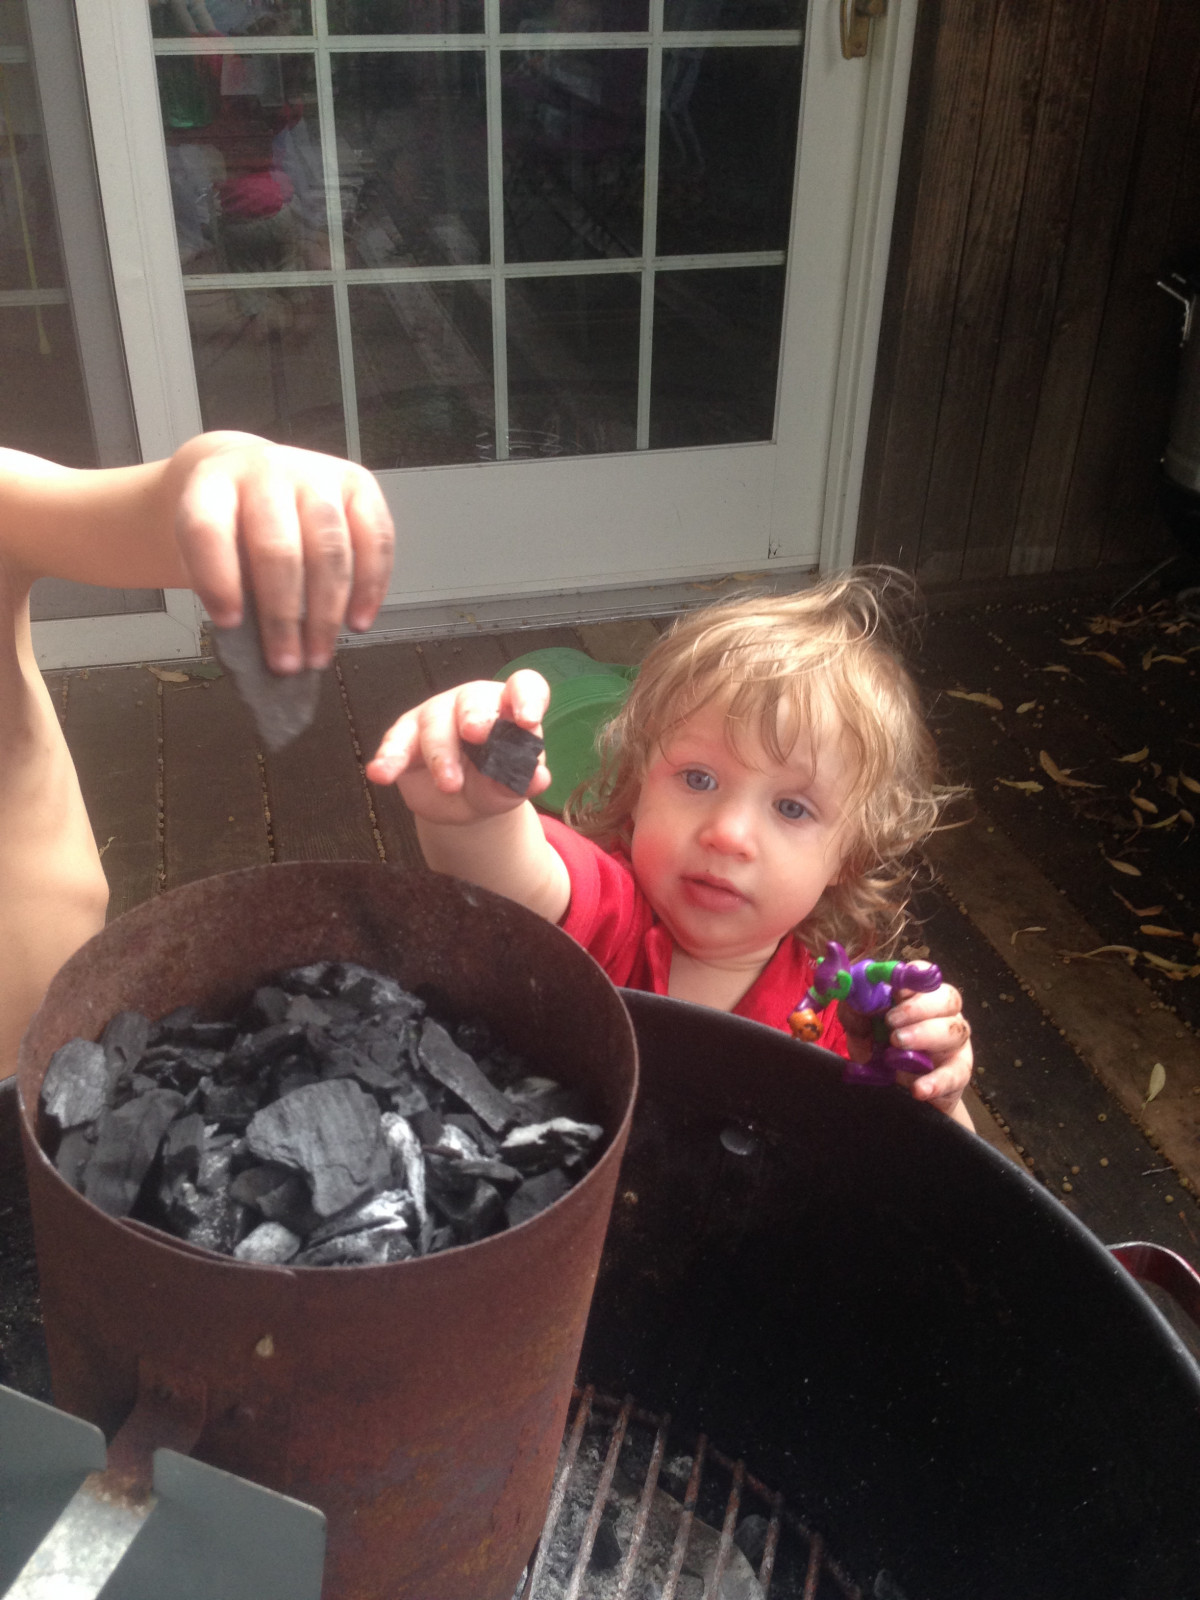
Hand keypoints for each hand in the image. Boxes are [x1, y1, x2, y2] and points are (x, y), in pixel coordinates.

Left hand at [171, 435, 393, 673]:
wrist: (251, 476)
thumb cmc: (230, 525)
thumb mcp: (203, 547)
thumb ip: (223, 584)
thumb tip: (257, 642)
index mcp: (212, 484)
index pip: (209, 530)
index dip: (218, 580)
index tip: (228, 625)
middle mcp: (265, 470)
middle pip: (277, 547)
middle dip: (282, 615)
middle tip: (285, 663)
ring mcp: (316, 473)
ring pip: (330, 548)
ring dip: (326, 611)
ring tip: (319, 654)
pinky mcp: (358, 483)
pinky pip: (375, 539)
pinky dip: (371, 587)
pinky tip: (358, 621)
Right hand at [365, 671, 551, 823]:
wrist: (460, 804)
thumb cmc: (491, 783)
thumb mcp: (509, 788)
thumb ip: (521, 783)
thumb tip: (538, 779)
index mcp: (508, 708)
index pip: (523, 687)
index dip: (526, 698)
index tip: (528, 720)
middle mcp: (472, 705)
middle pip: (473, 700)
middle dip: (475, 715)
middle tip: (477, 735)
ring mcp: (436, 716)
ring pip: (435, 722)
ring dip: (441, 754)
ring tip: (449, 785)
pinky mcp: (405, 737)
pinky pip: (396, 743)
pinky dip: (389, 758)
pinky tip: (381, 773)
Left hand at [842, 966, 973, 1123]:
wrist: (898, 1091)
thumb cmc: (881, 1049)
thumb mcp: (861, 1031)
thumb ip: (855, 1014)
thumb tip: (854, 998)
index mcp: (921, 995)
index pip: (925, 975)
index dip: (913, 977)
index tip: (894, 990)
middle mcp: (944, 1014)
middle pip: (948, 998)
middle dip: (918, 1007)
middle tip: (891, 1022)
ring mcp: (955, 1043)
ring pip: (954, 1031)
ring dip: (925, 1035)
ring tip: (898, 1044)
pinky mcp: (958, 1073)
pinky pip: (956, 1073)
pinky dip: (937, 1081)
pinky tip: (919, 1088)